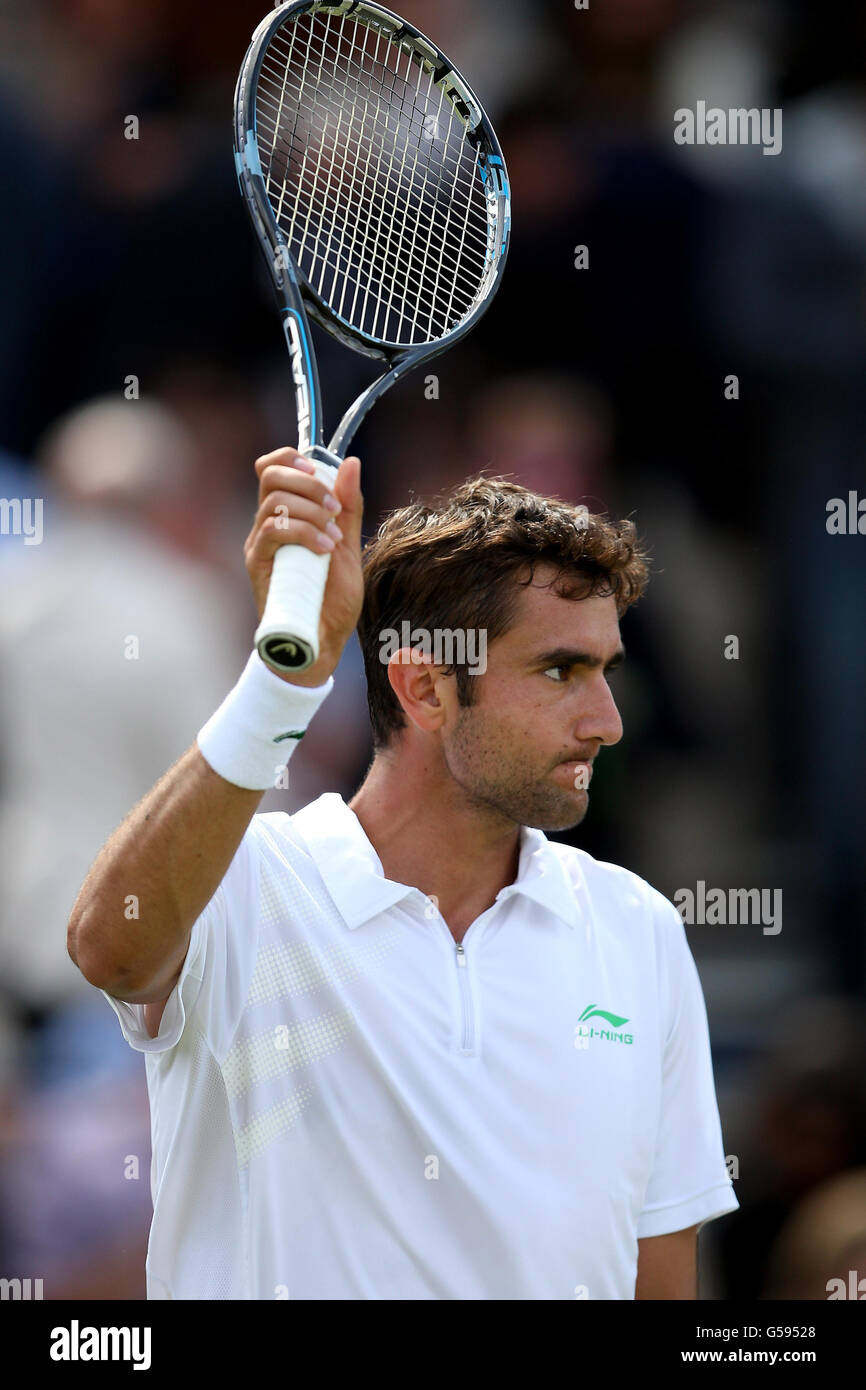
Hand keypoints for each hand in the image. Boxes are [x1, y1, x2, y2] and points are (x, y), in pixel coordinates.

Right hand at [244, 447, 363, 685]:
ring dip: (312, 512)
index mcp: (285, 515)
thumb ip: (349, 507)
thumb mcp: (349, 546)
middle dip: (309, 484)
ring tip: (334, 539)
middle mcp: (266, 525)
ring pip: (274, 502)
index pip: (273, 467)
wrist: (322, 642)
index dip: (292, 458)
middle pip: (270, 476)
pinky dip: (303, 533)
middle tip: (335, 509)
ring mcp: (260, 544)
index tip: (320, 472)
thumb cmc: (332, 599)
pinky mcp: (257, 564)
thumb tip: (351, 463)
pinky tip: (324, 549)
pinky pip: (272, 531)